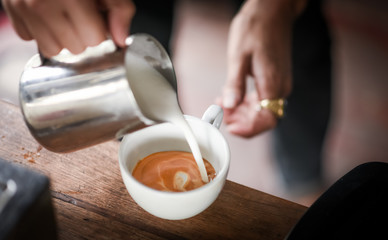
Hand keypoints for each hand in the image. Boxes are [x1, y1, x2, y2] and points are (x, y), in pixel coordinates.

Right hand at [2, 0, 134, 56]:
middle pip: (75, 48)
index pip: (95, 39)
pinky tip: (47, 16)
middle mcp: (44, 5)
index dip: (99, 29)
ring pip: (52, 49)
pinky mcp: (12, 12)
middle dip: (82, 35)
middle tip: (79, 14)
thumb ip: (119, 9)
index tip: (95, 17)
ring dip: (61, 38)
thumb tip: (121, 38)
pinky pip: (30, 39)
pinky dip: (40, 31)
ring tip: (63, 16)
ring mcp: (24, 9)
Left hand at [219, 0, 305, 136]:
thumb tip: (230, 106)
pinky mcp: (274, 79)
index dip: (250, 129)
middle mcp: (280, 87)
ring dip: (242, 113)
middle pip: (264, 118)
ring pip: (262, 110)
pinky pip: (262, 99)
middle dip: (242, 122)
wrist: (271, 11)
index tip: (231, 128)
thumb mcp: (238, 56)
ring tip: (223, 106)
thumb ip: (234, 84)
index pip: (267, 119)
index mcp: (273, 83)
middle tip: (222, 116)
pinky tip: (232, 98)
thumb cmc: (255, 28)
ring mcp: (279, 84)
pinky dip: (246, 103)